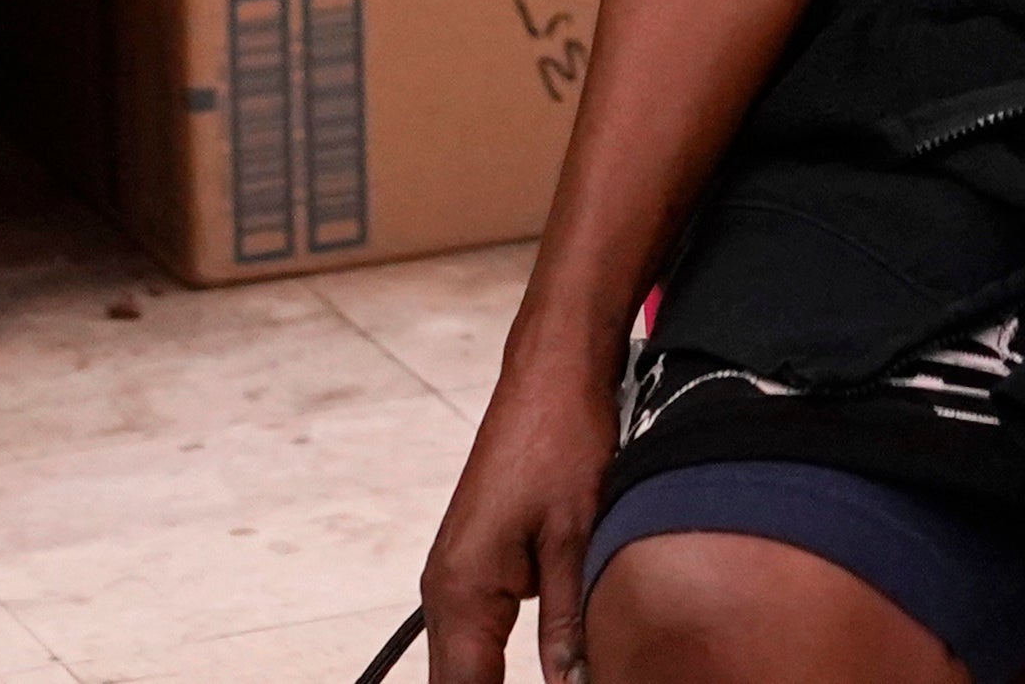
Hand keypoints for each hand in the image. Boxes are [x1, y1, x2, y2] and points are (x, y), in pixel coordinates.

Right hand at [422, 352, 623, 682]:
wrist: (554, 372)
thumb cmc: (564, 440)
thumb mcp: (579, 541)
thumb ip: (568, 629)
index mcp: (460, 592)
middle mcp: (445, 591)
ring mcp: (457, 580)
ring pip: (467, 671)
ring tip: (558, 681)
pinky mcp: (477, 569)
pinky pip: (478, 644)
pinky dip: (496, 672)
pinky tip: (539, 680)